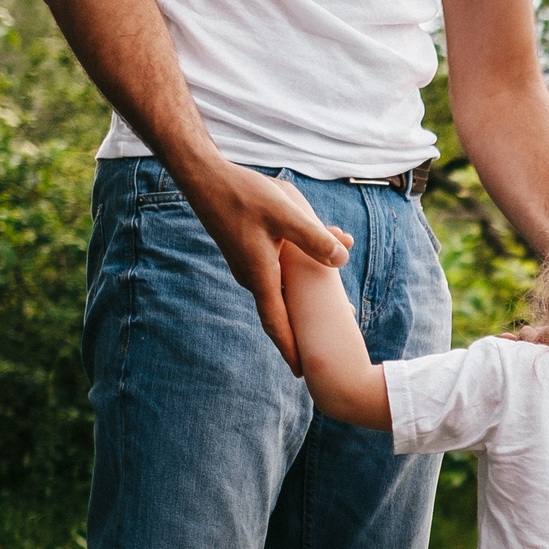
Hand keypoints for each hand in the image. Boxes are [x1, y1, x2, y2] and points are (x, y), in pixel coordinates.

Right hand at [185, 166, 347, 373]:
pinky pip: (276, 274)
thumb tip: (343, 258)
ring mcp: (247, 264)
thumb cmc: (243, 193)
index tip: (301, 371)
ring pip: (281, 289)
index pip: (277, 323)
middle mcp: (251, 276)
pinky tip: (313, 262)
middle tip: (326, 342)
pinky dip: (296, 278)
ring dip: (302, 299)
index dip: (290, 348)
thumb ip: (315, 238)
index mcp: (260, 275)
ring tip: (331, 306)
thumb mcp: (286, 214)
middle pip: (281, 311)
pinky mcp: (247, 250)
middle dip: (303, 327)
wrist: (204, 177)